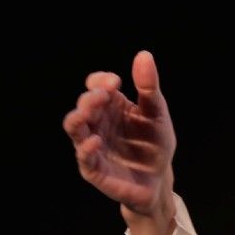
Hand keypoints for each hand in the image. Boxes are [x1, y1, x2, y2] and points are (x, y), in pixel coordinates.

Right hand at [63, 50, 176, 218]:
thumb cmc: (155, 144)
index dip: (101, 81)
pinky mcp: (94, 168)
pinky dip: (87, 148)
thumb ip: (149, 87)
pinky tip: (96, 141)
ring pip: (75, 128)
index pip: (96, 85)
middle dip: (91, 98)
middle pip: (84, 104)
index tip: (115, 82)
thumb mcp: (156, 113)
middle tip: (104, 94)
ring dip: (78, 118)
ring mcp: (93, 145)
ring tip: (87, 113)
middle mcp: (98, 122)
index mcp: (112, 106)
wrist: (159, 179)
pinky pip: (84, 157)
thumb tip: (143, 55)